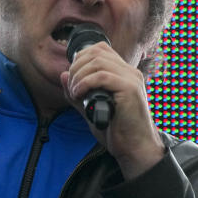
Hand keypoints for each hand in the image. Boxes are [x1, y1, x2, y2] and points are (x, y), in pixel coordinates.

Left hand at [60, 42, 164, 179]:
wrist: (134, 149)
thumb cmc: (115, 130)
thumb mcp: (89, 107)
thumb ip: (77, 91)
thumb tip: (63, 75)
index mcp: (124, 73)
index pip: (100, 48)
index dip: (81, 57)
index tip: (73, 77)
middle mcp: (130, 72)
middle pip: (96, 52)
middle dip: (76, 67)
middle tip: (72, 87)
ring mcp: (131, 79)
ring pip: (98, 62)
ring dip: (79, 76)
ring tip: (75, 93)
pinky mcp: (130, 89)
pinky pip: (102, 76)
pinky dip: (85, 83)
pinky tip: (79, 95)